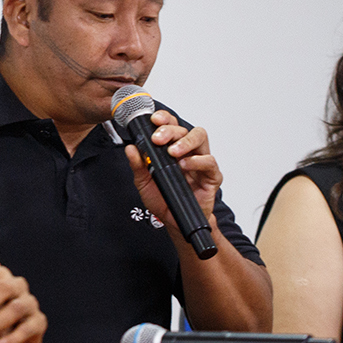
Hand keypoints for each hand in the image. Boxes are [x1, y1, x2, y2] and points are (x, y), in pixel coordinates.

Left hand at [123, 110, 222, 231]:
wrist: (175, 223)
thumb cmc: (163, 200)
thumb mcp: (144, 183)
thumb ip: (138, 165)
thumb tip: (131, 149)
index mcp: (172, 149)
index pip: (171, 125)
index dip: (164, 119)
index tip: (154, 120)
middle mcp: (187, 152)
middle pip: (184, 129)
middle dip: (170, 130)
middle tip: (158, 139)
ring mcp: (200, 162)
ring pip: (200, 137)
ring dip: (185, 141)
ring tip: (173, 151)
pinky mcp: (211, 176)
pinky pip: (209, 161)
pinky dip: (197, 161)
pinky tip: (185, 165)